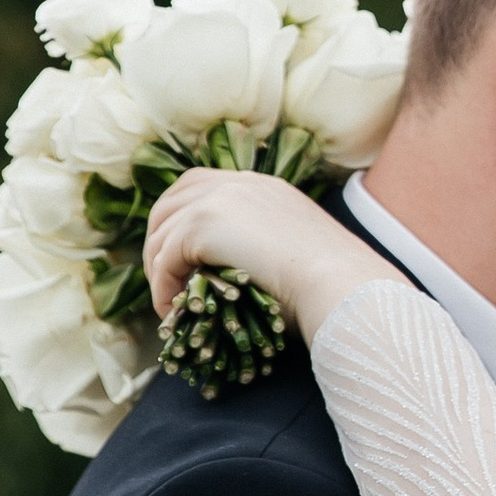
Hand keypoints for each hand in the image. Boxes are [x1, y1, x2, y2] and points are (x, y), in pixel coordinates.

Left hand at [144, 168, 395, 345]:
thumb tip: (235, 274)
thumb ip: (261, 245)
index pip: (200, 185)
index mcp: (261, 185)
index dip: (180, 217)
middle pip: (171, 201)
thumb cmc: (328, 281)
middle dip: (159, 240)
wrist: (337, 282)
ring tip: (169, 303)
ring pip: (162, 231)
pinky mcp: (203, 224)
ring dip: (158, 269)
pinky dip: (162, 286)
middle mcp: (237, 183)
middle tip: (164, 280)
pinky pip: (164, 258)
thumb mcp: (293, 249)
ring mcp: (218, 199)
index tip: (176, 253)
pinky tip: (173, 312)